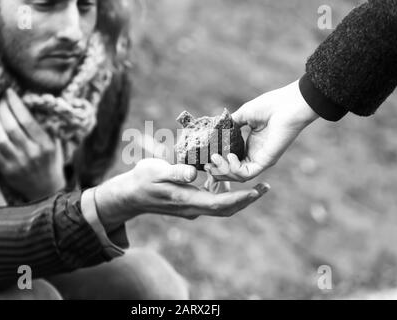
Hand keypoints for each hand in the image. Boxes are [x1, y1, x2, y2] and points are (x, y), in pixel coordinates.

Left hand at [0, 89, 65, 200]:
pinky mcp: (7, 170)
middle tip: (0, 101)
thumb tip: (34, 104)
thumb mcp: (56, 144)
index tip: (10, 93)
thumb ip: (47, 127)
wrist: (47, 189)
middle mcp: (32, 154)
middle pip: (11, 126)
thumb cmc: (52, 162)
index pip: (27, 120)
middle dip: (2, 109)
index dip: (15, 104)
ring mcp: (18, 163)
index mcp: (46, 145)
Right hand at [90, 159, 269, 232]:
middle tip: (266, 187)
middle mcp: (192, 208)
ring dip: (239, 198)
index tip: (257, 190)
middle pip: (226, 209)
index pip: (219, 203)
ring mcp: (191, 208)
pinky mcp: (189, 204)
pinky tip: (229, 181)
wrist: (130, 196)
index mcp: (186, 200)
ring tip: (254, 185)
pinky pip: (212, 202)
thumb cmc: (142, 180)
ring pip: (221, 207)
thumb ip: (175, 172)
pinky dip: (226, 195)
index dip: (240, 198)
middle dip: (247, 200)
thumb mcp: (155, 171)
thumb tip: (194, 174)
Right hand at [207, 80, 318, 181]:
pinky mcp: (266, 162)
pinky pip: (247, 173)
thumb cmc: (270, 106)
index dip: (218, 161)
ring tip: (215, 158)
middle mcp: (255, 155)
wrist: (289, 104)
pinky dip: (234, 168)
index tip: (205, 157)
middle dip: (218, 171)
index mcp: (251, 145)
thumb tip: (215, 129)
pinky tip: (229, 156)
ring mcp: (261, 160)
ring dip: (224, 170)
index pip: (231, 160)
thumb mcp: (244, 114)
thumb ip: (230, 124)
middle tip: (206, 165)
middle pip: (233, 172)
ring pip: (238, 176)